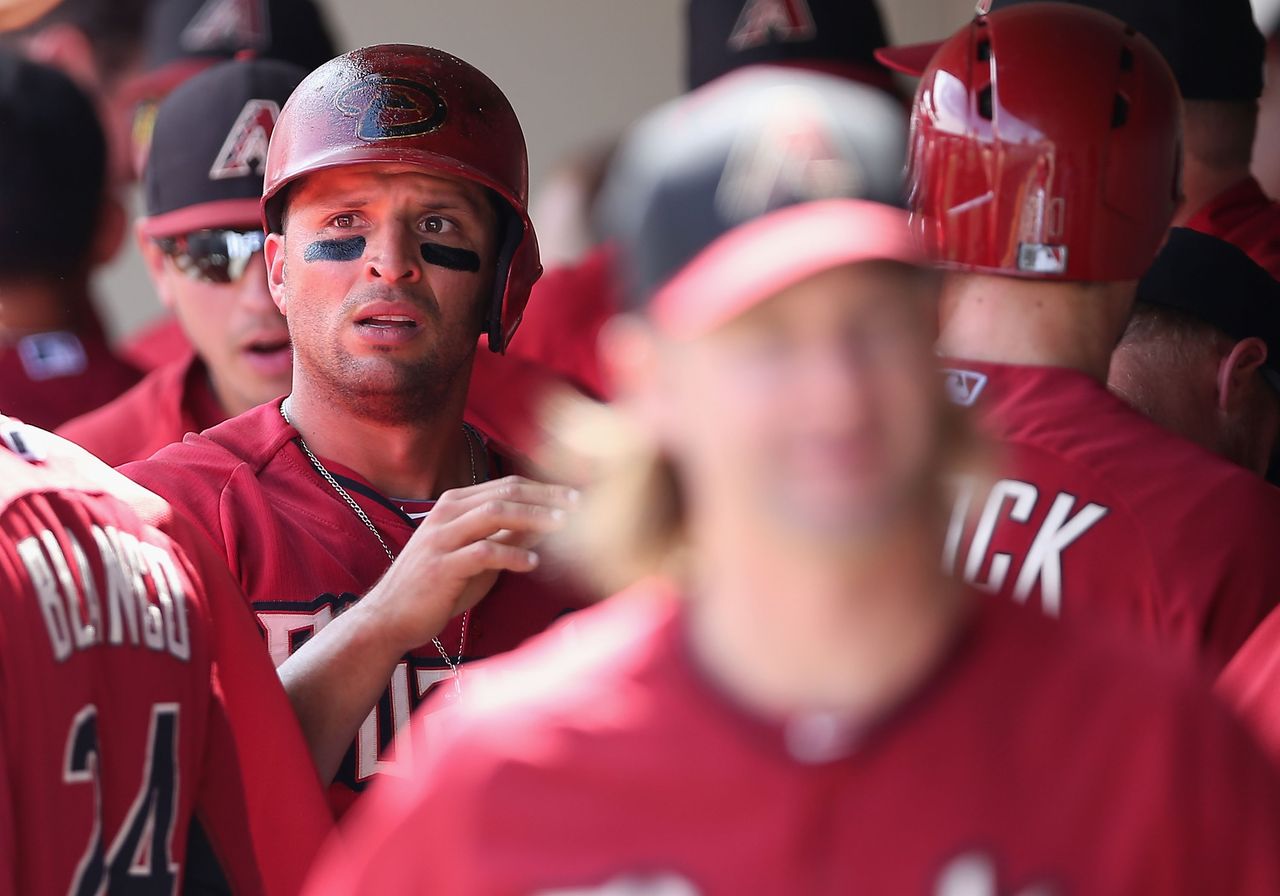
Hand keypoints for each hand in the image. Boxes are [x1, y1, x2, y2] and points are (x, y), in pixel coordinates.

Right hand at [360, 475, 576, 653]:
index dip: (544, 488)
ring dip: (533, 518)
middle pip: (505, 493)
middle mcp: (447, 513)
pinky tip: (533, 563)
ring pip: (494, 514)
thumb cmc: (438, 586)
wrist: (390, 616)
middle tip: (579, 504)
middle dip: (546, 497)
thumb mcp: (477, 556)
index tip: (575, 495)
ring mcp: (441, 538)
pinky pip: (483, 553)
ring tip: (564, 527)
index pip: (507, 485)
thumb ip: (507, 537)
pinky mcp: (441, 566)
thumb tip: (548, 523)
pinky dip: (511, 555)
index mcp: (455, 504)